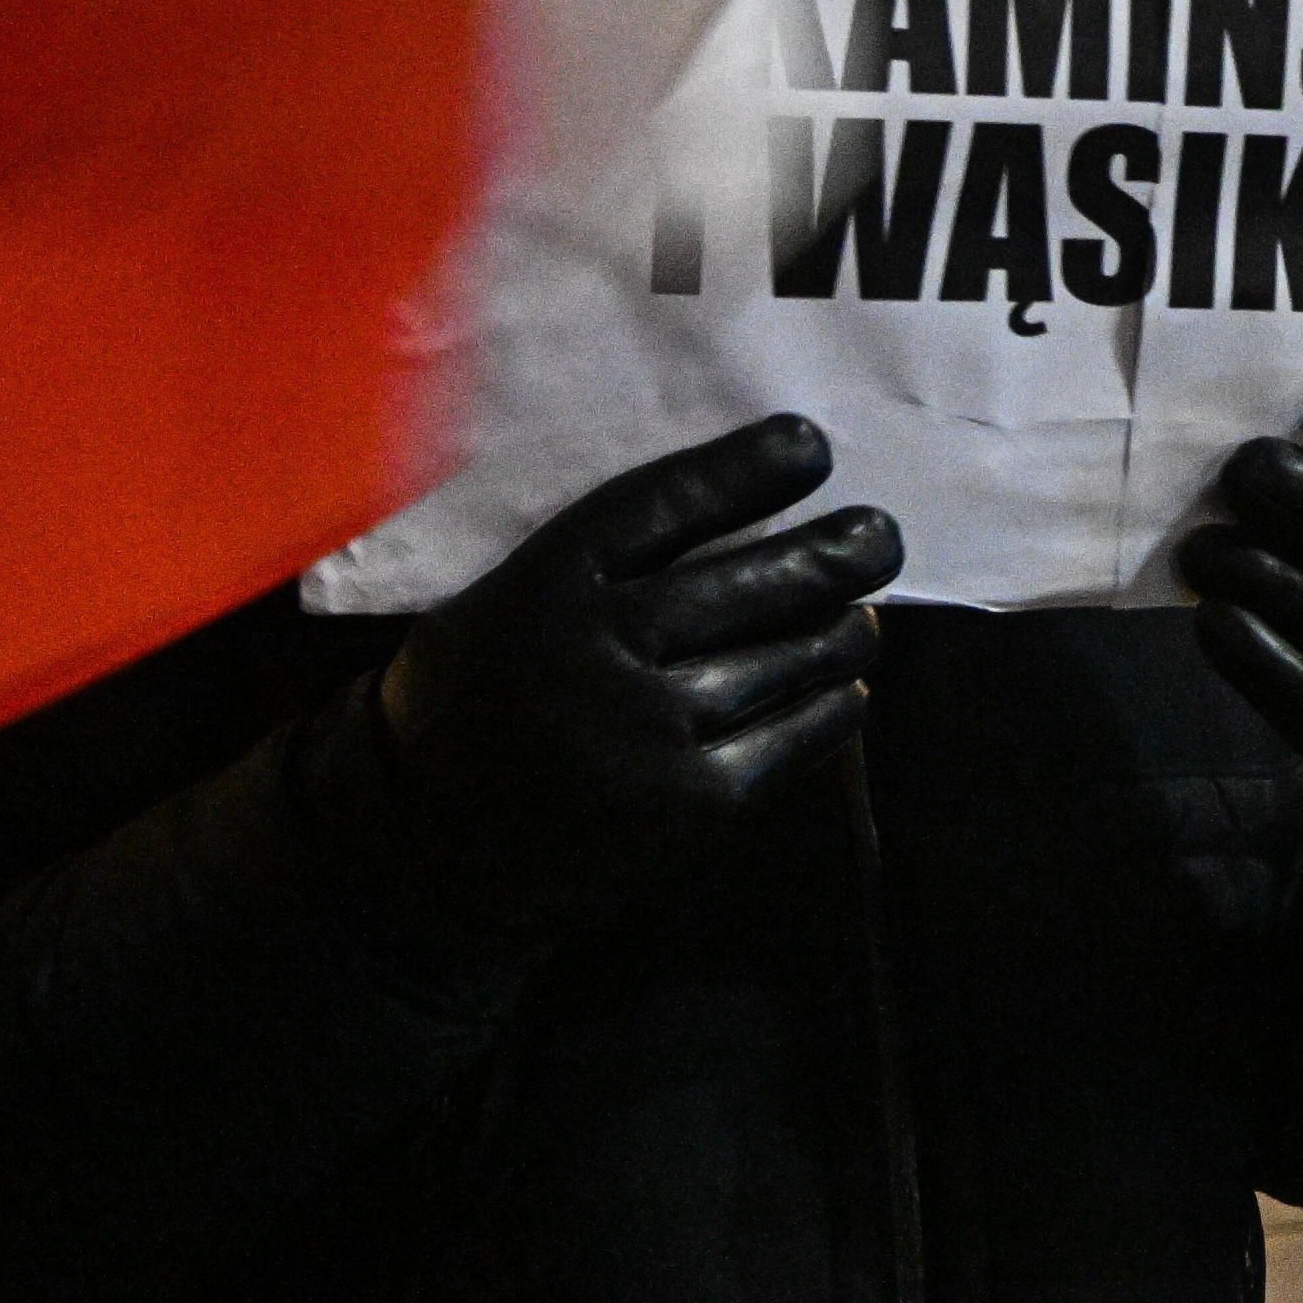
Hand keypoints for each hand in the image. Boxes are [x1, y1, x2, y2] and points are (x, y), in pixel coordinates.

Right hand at [376, 414, 902, 939]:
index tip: (812, 447)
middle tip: (881, 535)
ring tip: (866, 614)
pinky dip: (828, 709)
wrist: (421, 856)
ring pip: (784, 660)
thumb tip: (726, 508)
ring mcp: (650, 732)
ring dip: (840, 631)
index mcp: (546, 585)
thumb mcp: (497, 605)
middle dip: (835, 554)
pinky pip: (787, 741)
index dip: (747, 470)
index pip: (668, 504)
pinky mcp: (686, 808)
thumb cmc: (467, 708)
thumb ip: (590, 564)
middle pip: (752, 583)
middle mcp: (603, 651)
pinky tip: (848, 689)